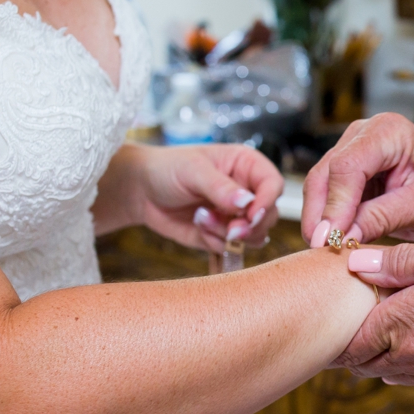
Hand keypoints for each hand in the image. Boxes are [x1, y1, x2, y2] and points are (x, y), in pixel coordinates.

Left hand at [130, 143, 279, 250]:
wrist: (141, 191)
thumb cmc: (168, 169)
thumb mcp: (193, 171)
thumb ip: (221, 187)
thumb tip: (248, 202)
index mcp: (247, 166)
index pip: (273, 184)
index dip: (267, 201)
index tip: (251, 214)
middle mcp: (247, 191)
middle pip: (269, 215)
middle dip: (249, 226)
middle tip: (230, 229)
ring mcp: (236, 215)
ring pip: (254, 236)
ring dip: (229, 235)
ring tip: (201, 219)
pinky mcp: (222, 235)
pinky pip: (231, 247)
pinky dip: (215, 242)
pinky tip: (197, 225)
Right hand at [302, 112, 413, 249]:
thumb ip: (384, 217)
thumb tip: (343, 236)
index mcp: (389, 132)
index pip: (348, 167)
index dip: (335, 206)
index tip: (330, 241)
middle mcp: (364, 134)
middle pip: (325, 174)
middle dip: (320, 215)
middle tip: (322, 252)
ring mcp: (352, 148)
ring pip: (319, 185)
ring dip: (320, 219)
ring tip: (327, 252)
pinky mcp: (348, 168)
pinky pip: (327, 194)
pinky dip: (328, 218)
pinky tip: (335, 242)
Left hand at [333, 232, 413, 394]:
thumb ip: (400, 260)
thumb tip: (356, 263)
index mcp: (396, 324)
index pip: (343, 339)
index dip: (331, 326)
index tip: (329, 306)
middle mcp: (405, 357)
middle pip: (357, 361)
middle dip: (349, 341)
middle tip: (350, 316)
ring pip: (384, 371)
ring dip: (377, 352)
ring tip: (383, 325)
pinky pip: (413, 376)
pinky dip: (405, 361)